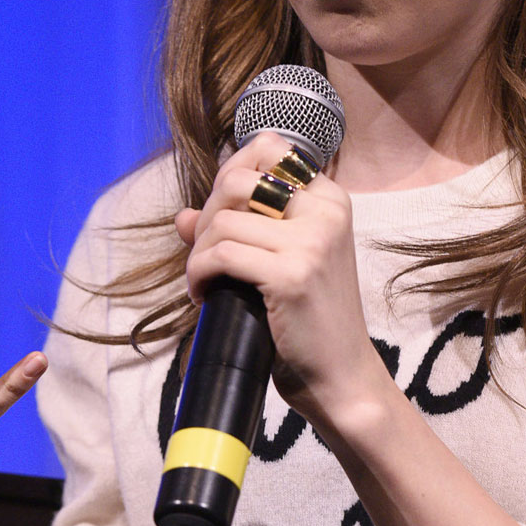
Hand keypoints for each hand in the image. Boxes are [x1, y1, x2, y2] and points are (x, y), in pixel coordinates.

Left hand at [175, 134, 385, 431]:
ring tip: (205, 282)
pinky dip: (199, 274)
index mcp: (330, 200)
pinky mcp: (291, 274)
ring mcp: (312, 242)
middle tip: (206, 256)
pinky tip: (204, 296)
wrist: (342, 376)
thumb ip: (240, 232)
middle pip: (238, 180)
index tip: (220, 214)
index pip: (269, 148)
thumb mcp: (282, 264)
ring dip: (199, 254)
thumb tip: (183, 216)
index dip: (230, 173)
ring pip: (222, 221)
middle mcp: (326, 211)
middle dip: (208, 217)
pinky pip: (220, 255)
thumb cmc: (310, 322)